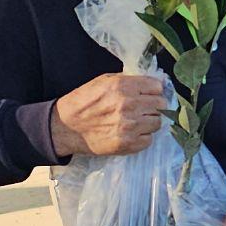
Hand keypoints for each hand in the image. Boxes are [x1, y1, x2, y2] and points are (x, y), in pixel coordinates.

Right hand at [51, 73, 167, 156]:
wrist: (65, 127)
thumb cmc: (83, 102)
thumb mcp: (103, 81)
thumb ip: (130, 81)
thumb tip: (156, 83)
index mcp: (123, 86)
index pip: (157, 87)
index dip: (154, 91)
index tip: (148, 94)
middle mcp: (129, 105)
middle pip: (160, 104)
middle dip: (153, 106)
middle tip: (142, 109)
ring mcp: (130, 126)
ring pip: (157, 122)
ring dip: (149, 122)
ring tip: (136, 122)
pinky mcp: (128, 144)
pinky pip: (149, 140)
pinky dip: (142, 137)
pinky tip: (131, 133)